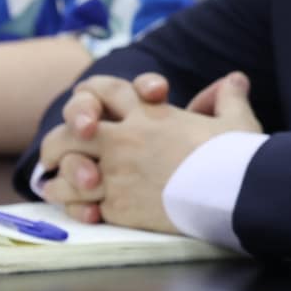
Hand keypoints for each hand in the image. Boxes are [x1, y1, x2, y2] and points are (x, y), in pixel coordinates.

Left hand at [43, 71, 258, 230]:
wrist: (233, 191)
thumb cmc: (236, 154)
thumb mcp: (237, 119)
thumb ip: (228, 97)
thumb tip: (235, 79)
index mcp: (149, 113)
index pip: (104, 91)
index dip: (89, 97)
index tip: (88, 113)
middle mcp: (125, 139)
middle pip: (70, 132)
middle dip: (57, 144)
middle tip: (54, 156)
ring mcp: (118, 173)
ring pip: (68, 172)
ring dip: (59, 180)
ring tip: (54, 188)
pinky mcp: (120, 206)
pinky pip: (83, 205)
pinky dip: (77, 208)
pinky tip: (79, 211)